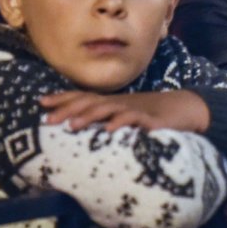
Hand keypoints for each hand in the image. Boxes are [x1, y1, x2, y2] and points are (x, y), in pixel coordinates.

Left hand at [40, 90, 210, 133]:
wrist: (185, 108)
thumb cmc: (152, 115)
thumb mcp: (125, 116)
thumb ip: (106, 120)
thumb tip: (81, 128)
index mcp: (112, 102)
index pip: (84, 97)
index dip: (63, 98)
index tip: (41, 102)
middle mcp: (119, 103)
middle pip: (90, 103)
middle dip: (67, 110)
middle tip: (47, 120)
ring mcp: (134, 109)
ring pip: (108, 110)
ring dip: (89, 116)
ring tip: (72, 126)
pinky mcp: (150, 120)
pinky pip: (134, 120)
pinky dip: (121, 123)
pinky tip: (109, 131)